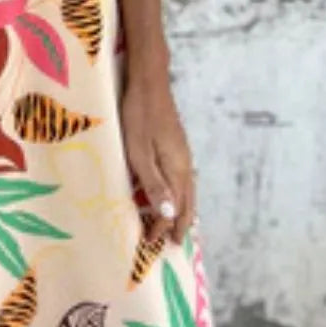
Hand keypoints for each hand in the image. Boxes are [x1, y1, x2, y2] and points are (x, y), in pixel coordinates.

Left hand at [119, 68, 196, 244]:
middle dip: (180, 224)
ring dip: (181, 210)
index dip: (164, 227)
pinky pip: (181, 179)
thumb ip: (155, 184)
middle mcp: (185, 165)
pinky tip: (171, 193)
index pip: (176, 209)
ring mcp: (182, 154)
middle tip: (171, 243)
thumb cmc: (138, 117)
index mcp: (177, 170)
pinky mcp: (176, 146)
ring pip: (187, 191)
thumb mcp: (139, 153)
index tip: (152, 243)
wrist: (148, 83)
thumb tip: (171, 215)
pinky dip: (178, 194)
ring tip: (175, 225)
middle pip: (188, 202)